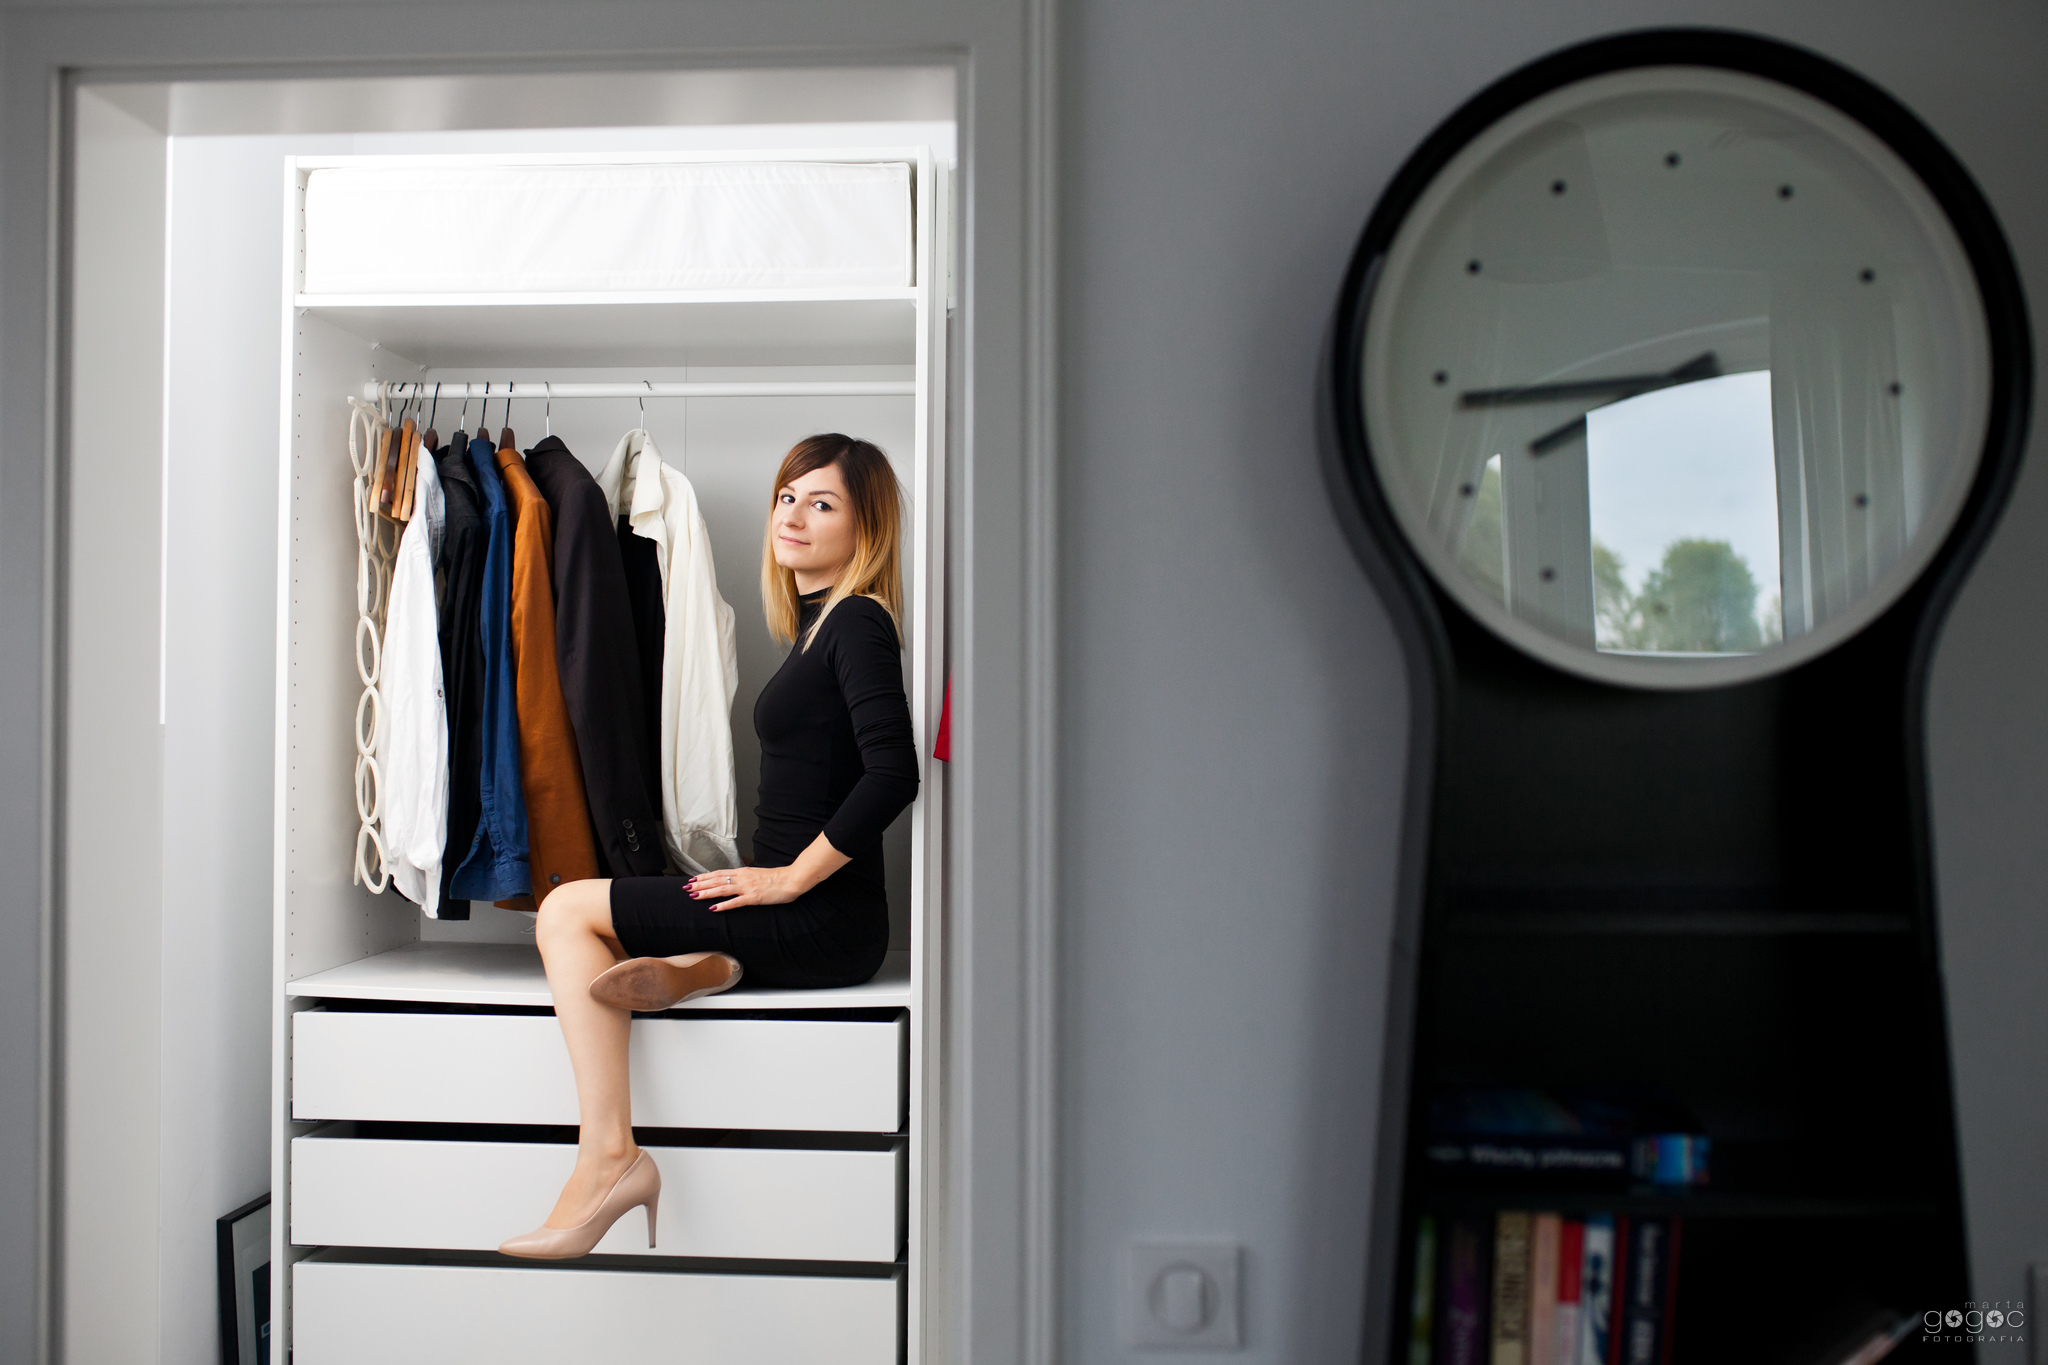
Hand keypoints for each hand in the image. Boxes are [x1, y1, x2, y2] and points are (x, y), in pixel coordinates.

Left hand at [685, 866, 801, 911]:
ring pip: (722, 889)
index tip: (693, 879)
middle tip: (686, 887)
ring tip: (694, 895)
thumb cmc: (777, 878)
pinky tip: (713, 908)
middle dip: (700, 884)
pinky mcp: (753, 897)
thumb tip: (735, 880)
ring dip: (707, 893)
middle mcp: (742, 877)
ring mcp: (747, 887)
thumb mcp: (757, 874)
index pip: (719, 873)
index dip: (704, 877)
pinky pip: (735, 902)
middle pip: (717, 880)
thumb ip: (745, 877)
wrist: (791, 879)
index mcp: (743, 871)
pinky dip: (723, 905)